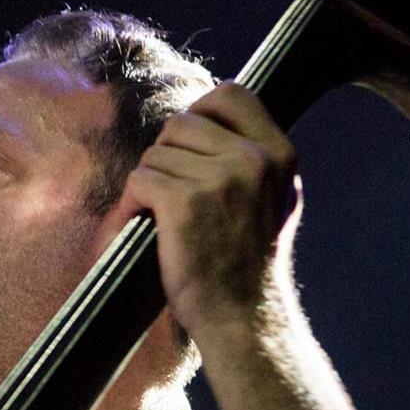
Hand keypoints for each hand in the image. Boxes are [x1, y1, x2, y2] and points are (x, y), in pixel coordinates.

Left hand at [110, 82, 300, 340]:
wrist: (243, 316)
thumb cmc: (248, 262)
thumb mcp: (272, 198)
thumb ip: (251, 157)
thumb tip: (209, 117)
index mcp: (278, 153)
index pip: (232, 93)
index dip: (200, 111)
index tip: (189, 144)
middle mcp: (254, 159)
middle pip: (181, 123)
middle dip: (166, 156)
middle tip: (170, 195)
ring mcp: (220, 178)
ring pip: (155, 153)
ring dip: (148, 185)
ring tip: (161, 220)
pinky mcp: (184, 201)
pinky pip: (139, 179)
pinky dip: (131, 205)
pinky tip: (143, 227)